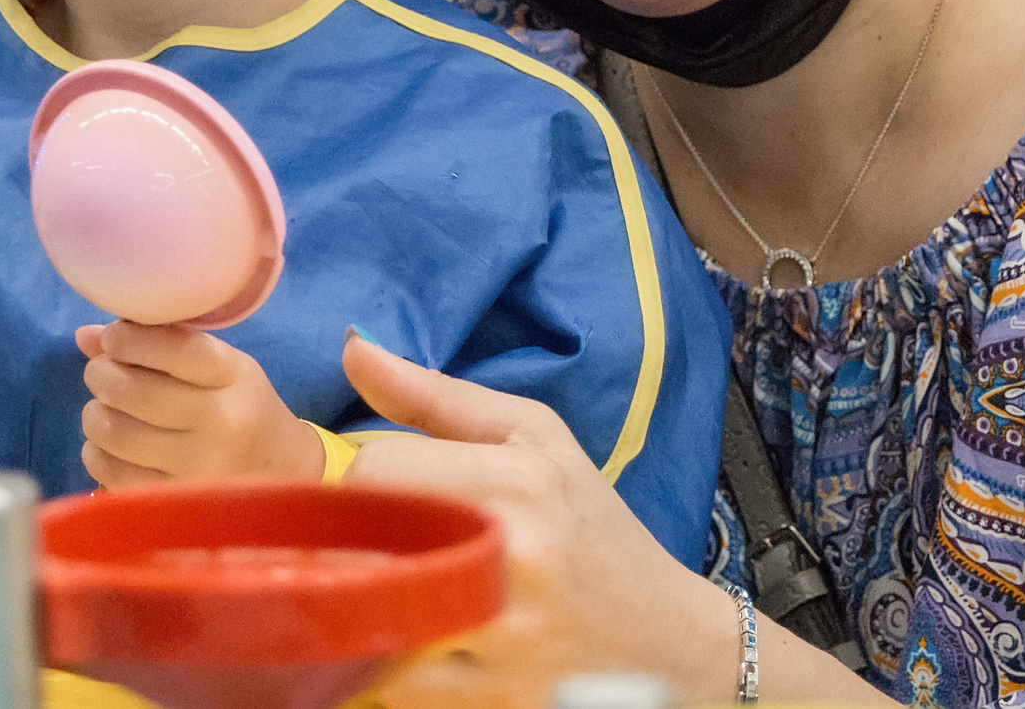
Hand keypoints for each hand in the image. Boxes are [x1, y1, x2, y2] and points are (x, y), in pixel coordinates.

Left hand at [76, 321, 324, 485]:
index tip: (115, 337)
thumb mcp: (217, 366)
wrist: (282, 473)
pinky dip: (98, 453)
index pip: (174, 349)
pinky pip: (112, 473)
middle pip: (133, 391)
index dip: (131, 339)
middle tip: (101, 373)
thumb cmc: (239, 406)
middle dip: (101, 374)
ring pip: (114, 432)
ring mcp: (197, 468)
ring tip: (104, 410)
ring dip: (96, 414)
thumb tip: (85, 336)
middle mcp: (219, 423)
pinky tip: (108, 445)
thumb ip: (158, 345)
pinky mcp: (175, 501)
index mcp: (233, 377)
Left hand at [337, 336, 883, 707]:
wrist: (673, 647)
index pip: (375, 468)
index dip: (359, 482)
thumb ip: (436, 397)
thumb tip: (353, 350)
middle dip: (351, 545)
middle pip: (364, 542)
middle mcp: (514, 559)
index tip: (375, 499)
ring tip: (384, 597)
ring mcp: (506, 641)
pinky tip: (408, 644)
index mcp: (519, 482)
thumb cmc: (596, 533)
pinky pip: (400, 688)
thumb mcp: (536, 442)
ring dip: (364, 609)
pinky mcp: (500, 702)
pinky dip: (388, 666)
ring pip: (374, 620)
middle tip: (369, 550)